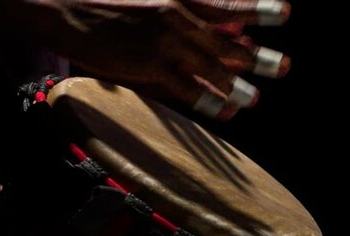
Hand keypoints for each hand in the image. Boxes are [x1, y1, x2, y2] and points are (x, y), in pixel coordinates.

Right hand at [7, 0, 291, 119]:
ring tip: (254, 99)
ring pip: (211, 69)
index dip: (258, 10)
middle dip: (258, 57)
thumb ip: (185, 13)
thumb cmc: (107, 1)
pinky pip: (186, 89)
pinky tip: (224, 112)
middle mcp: (178, 18)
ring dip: (236, 86)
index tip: (284, 12)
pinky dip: (207, 102)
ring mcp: (165, 43)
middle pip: (227, 41)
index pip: (228, 5)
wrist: (65, 7)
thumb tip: (222, 26)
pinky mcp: (149, 65)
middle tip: (284, 67)